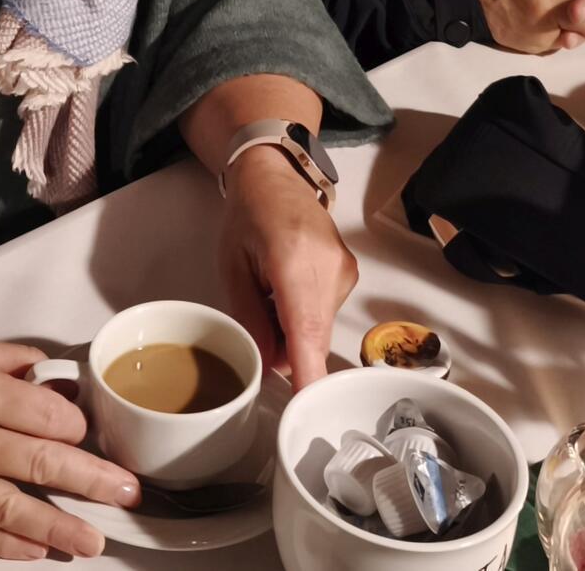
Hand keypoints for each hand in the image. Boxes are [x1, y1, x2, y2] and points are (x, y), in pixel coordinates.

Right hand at [0, 328, 135, 559]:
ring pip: (8, 509)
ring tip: (91, 541)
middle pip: (37, 464)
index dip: (77, 425)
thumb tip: (66, 384)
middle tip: (128, 493)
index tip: (92, 431)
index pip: (44, 416)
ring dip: (56, 527)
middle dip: (90, 481)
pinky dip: (5, 545)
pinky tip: (37, 551)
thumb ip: (19, 364)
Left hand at [218, 144, 357, 388]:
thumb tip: (267, 366)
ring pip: (320, 328)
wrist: (278, 176)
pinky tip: (287, 293)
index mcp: (294, 262)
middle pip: (314, 336)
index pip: (306, 330)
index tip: (307, 408)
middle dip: (288, 352)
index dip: (308, 373)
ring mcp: (345, 272)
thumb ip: (250, 317)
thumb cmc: (248, 217)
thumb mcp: (233, 267)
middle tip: (258, 328)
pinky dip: (305, 317)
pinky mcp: (350, 275)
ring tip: (269, 298)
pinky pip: (327, 314)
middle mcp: (330, 268)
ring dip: (294, 333)